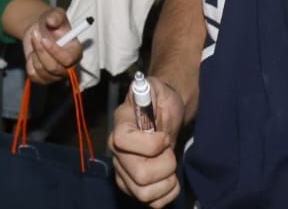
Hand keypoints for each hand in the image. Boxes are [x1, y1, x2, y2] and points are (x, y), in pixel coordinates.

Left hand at [22, 8, 82, 83]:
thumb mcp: (55, 14)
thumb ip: (55, 16)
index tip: (44, 39)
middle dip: (41, 51)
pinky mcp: (44, 78)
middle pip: (54, 68)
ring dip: (35, 54)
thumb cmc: (51, 22)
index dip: (55, 51)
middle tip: (35, 35)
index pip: (69, 59)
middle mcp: (68, 66)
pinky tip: (34, 54)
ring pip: (42, 71)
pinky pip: (33, 75)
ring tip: (35, 42)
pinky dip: (29, 63)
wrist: (38, 30)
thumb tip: (52, 21)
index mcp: (75, 51)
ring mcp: (56, 74)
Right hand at [110, 74, 184, 206]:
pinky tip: (170, 177)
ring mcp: (123, 171)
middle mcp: (116, 152)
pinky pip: (152, 203)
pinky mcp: (132, 186)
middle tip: (170, 151)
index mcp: (120, 126)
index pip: (121, 141)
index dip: (149, 144)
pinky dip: (167, 193)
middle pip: (138, 174)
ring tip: (170, 165)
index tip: (164, 137)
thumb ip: (151, 89)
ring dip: (166, 181)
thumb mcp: (160, 89)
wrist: (165, 116)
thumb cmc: (162, 102)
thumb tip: (142, 91)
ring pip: (143, 193)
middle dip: (165, 165)